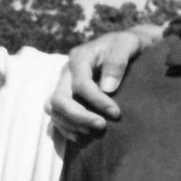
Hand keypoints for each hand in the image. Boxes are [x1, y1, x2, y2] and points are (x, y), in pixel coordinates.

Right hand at [46, 24, 163, 138]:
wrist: (122, 47)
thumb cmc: (125, 45)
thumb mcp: (126, 45)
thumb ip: (117, 62)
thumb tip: (107, 88)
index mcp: (79, 58)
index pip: (80, 84)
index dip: (97, 101)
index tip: (116, 113)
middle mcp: (66, 72)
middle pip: (59, 99)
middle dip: (78, 116)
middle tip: (102, 126)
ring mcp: (63, 85)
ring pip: (53, 108)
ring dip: (70, 123)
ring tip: (92, 131)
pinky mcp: (66, 97)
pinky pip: (56, 115)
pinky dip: (65, 127)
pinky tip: (81, 136)